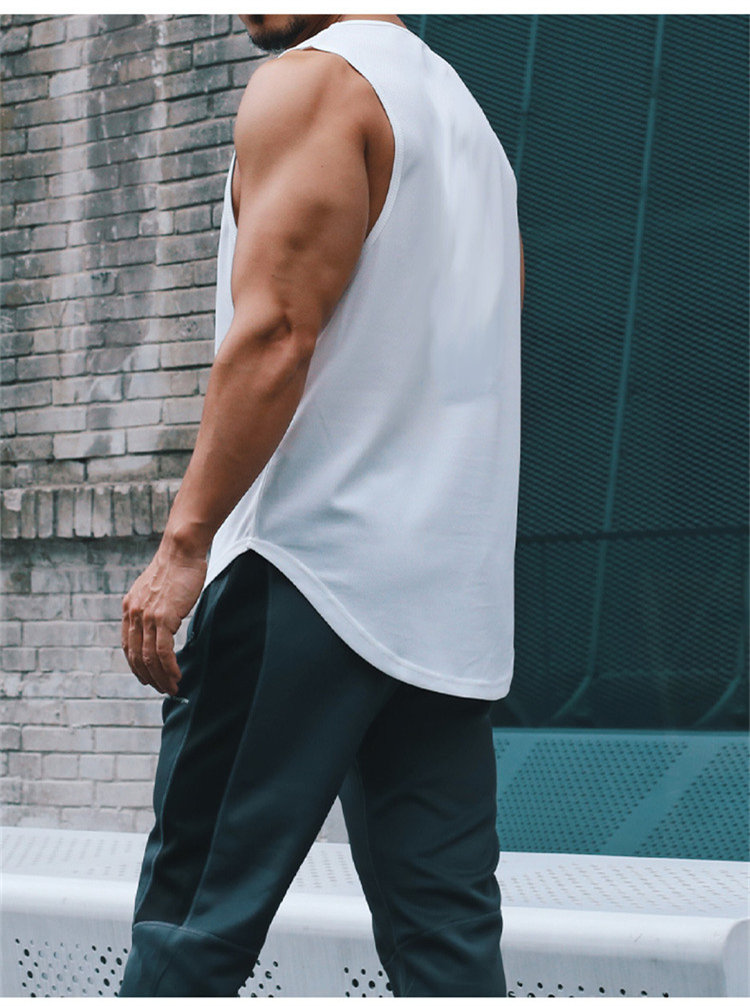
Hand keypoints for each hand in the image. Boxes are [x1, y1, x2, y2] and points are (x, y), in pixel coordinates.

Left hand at [122, 536, 207, 695]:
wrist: (181, 551)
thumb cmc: (176, 567)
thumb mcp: (155, 588)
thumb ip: (152, 605)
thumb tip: (162, 619)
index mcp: (130, 608)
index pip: (128, 645)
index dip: (136, 665)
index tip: (147, 676)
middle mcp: (134, 614)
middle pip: (136, 656)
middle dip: (148, 677)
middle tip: (161, 688)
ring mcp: (147, 617)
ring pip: (149, 658)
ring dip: (161, 677)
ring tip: (172, 688)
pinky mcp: (162, 618)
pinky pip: (163, 651)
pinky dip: (170, 668)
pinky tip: (177, 675)